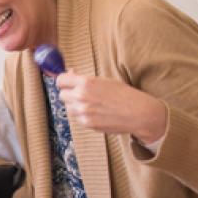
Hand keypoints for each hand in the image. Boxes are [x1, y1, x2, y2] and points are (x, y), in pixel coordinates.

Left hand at [53, 72, 167, 142]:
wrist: (137, 113)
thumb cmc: (123, 94)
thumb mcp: (104, 80)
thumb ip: (84, 79)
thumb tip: (70, 73)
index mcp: (86, 83)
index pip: (60, 80)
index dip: (63, 81)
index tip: (67, 82)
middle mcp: (81, 97)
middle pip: (61, 95)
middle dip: (69, 93)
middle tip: (80, 93)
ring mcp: (83, 112)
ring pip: (68, 108)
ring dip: (75, 105)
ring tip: (92, 104)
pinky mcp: (86, 123)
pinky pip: (77, 118)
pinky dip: (83, 115)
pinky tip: (97, 112)